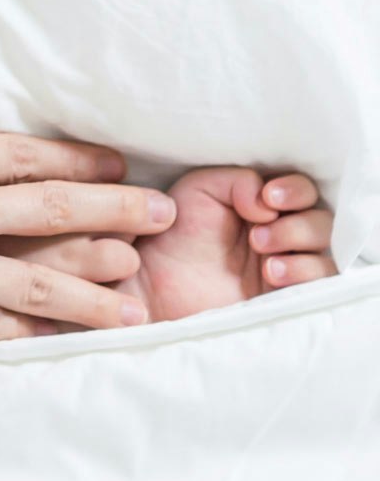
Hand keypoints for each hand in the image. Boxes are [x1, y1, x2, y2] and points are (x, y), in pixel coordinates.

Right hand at [0, 47, 170, 353]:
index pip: (20, 156)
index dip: (72, 158)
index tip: (112, 162)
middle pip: (56, 212)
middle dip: (117, 211)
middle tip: (162, 214)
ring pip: (46, 281)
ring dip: (97, 289)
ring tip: (135, 300)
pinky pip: (3, 327)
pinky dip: (35, 333)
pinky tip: (61, 339)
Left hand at [126, 167, 333, 322]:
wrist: (153, 287)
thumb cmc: (170, 236)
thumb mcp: (198, 190)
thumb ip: (237, 181)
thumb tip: (267, 203)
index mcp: (262, 207)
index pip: (302, 189)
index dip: (294, 189)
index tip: (268, 197)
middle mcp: (281, 235)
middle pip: (322, 219)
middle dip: (297, 222)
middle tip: (258, 236)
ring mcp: (287, 268)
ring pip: (327, 251)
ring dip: (300, 246)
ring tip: (264, 256)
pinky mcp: (287, 298)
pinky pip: (323, 284)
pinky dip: (306, 272)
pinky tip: (273, 273)